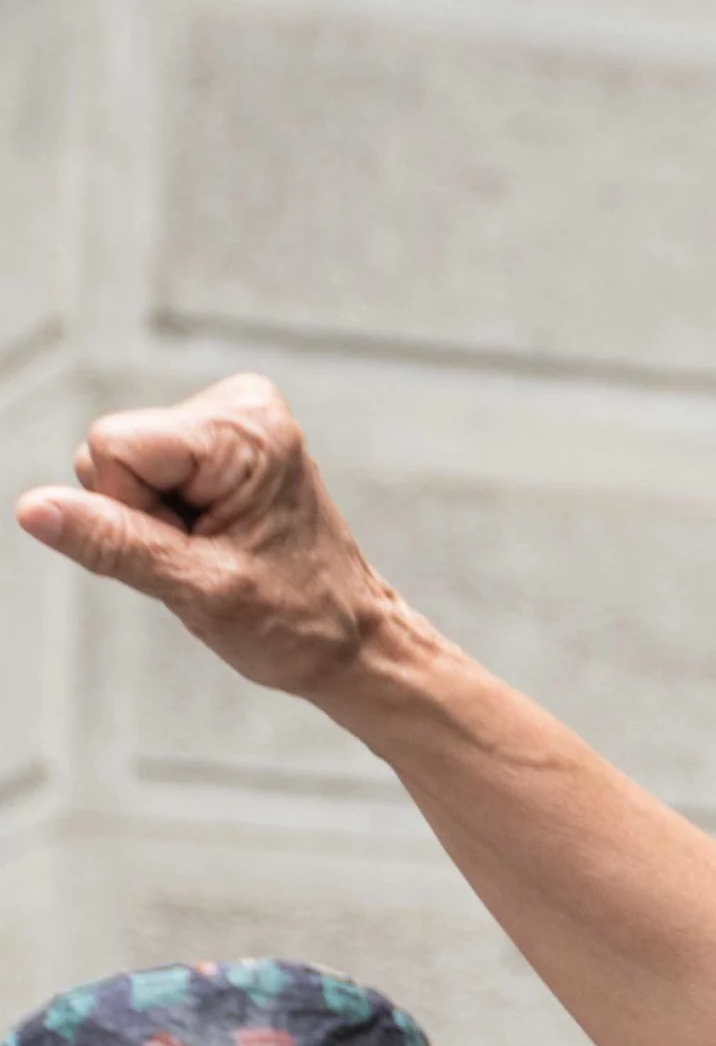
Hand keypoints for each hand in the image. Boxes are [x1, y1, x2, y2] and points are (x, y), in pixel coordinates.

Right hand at [16, 374, 398, 698]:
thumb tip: (34, 509)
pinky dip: (164, 516)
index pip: (111, 447)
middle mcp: (239, 409)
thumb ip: (113, 543)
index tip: (191, 547)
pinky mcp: (217, 445)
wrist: (349, 637)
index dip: (129, 510)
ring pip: (119, 467)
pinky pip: (141, 474)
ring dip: (152, 520)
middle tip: (207, 555)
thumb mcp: (198, 589)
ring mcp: (229, 423)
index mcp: (244, 429)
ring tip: (216, 550)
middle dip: (140, 515)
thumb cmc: (297, 619)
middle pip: (111, 452)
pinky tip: (213, 538)